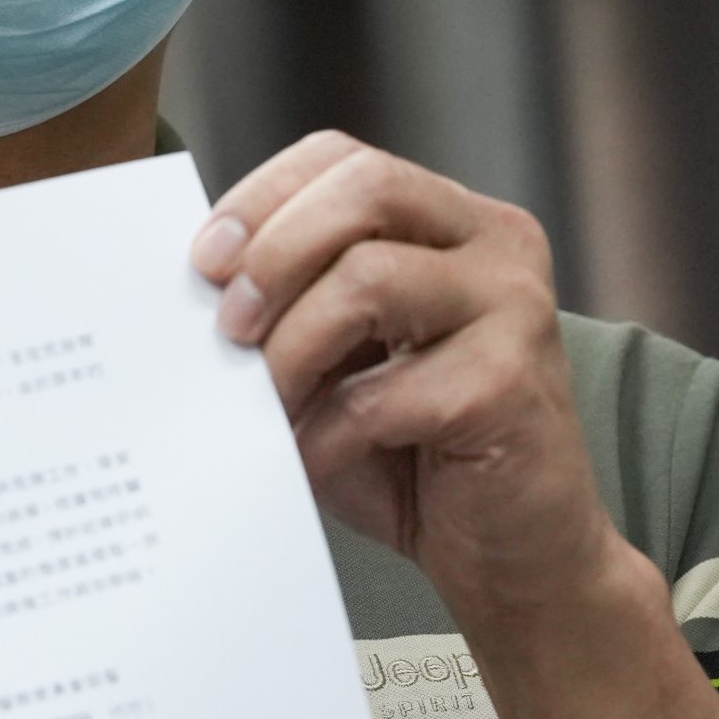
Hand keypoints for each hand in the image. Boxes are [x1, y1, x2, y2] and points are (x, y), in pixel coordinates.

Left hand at [191, 134, 645, 644]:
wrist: (517, 558)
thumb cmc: (418, 457)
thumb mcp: (345, 364)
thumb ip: (296, 311)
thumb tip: (201, 288)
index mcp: (456, 222)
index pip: (347, 160)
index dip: (264, 197)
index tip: (204, 261)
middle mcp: (497, 245)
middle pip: (366, 188)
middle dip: (275, 252)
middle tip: (228, 327)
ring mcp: (514, 309)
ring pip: (369, 278)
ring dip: (291, 351)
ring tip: (266, 408)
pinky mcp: (508, 385)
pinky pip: (383, 391)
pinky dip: (327, 433)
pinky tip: (314, 462)